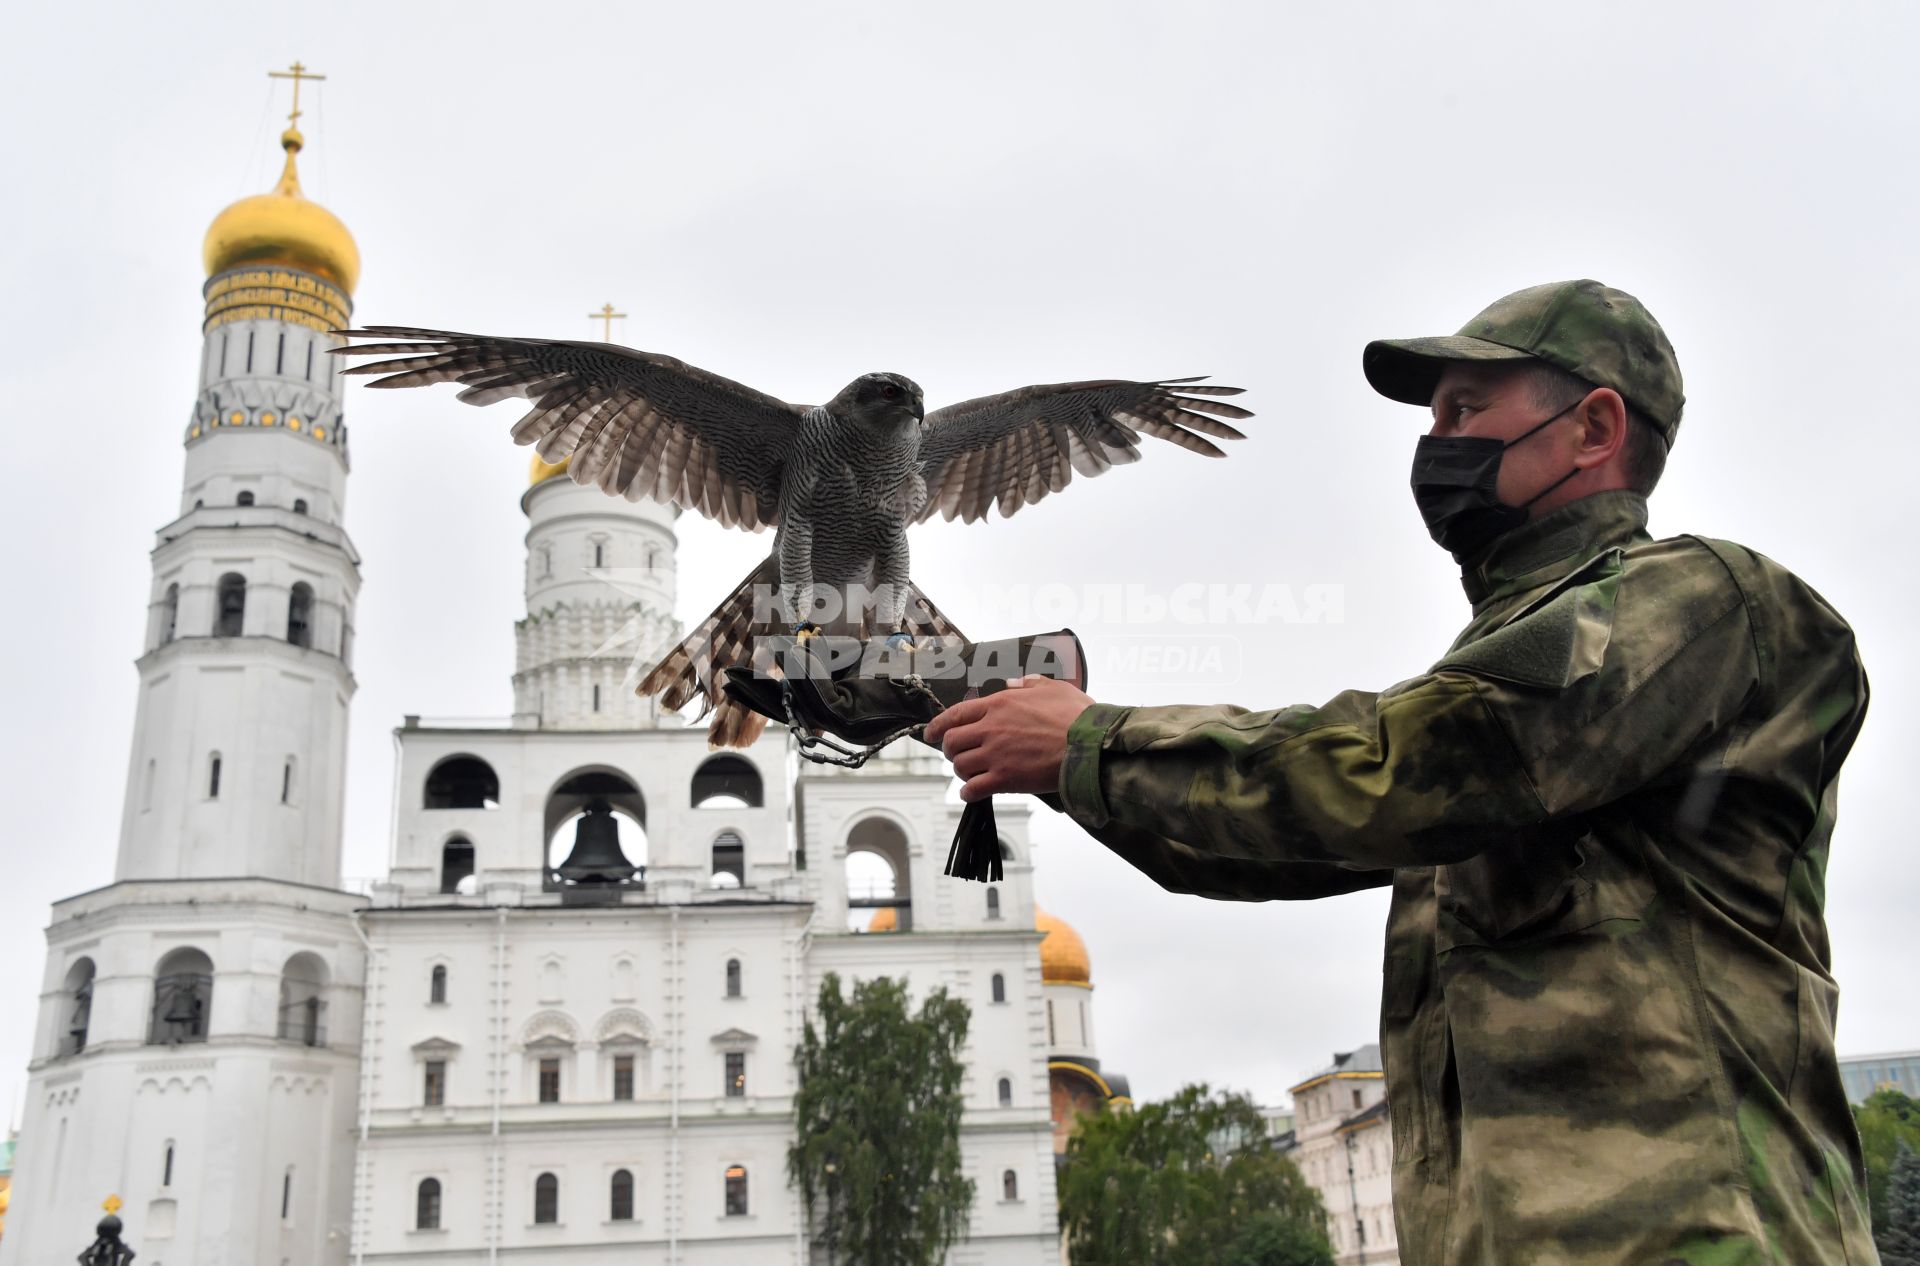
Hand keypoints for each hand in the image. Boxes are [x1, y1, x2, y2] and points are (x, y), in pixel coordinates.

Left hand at [924, 675, 1093, 801]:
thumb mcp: (1054, 688)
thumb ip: (1030, 684)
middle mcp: (992, 728)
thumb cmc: (1076, 717)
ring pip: (959, 765)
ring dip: (962, 771)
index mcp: (1000, 704)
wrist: (1089, 746)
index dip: (938, 725)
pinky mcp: (1005, 779)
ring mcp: (996, 755)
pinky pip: (973, 789)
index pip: (956, 713)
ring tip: (972, 773)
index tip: (930, 733)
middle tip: (959, 755)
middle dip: (951, 749)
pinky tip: (973, 792)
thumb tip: (1014, 683)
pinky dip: (968, 793)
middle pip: (952, 741)